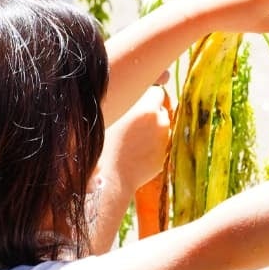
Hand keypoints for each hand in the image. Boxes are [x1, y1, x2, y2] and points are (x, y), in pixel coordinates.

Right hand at [111, 79, 174, 195]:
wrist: (110, 177)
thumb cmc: (104, 145)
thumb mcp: (112, 116)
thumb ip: (127, 104)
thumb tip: (130, 97)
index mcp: (146, 109)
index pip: (157, 92)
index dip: (148, 97)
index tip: (139, 104)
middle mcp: (160, 123)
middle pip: (160, 111)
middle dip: (151, 115)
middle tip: (133, 124)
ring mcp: (164, 141)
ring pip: (161, 129)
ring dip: (153, 131)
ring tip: (132, 141)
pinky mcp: (163, 157)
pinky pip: (159, 146)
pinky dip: (152, 148)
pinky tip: (135, 154)